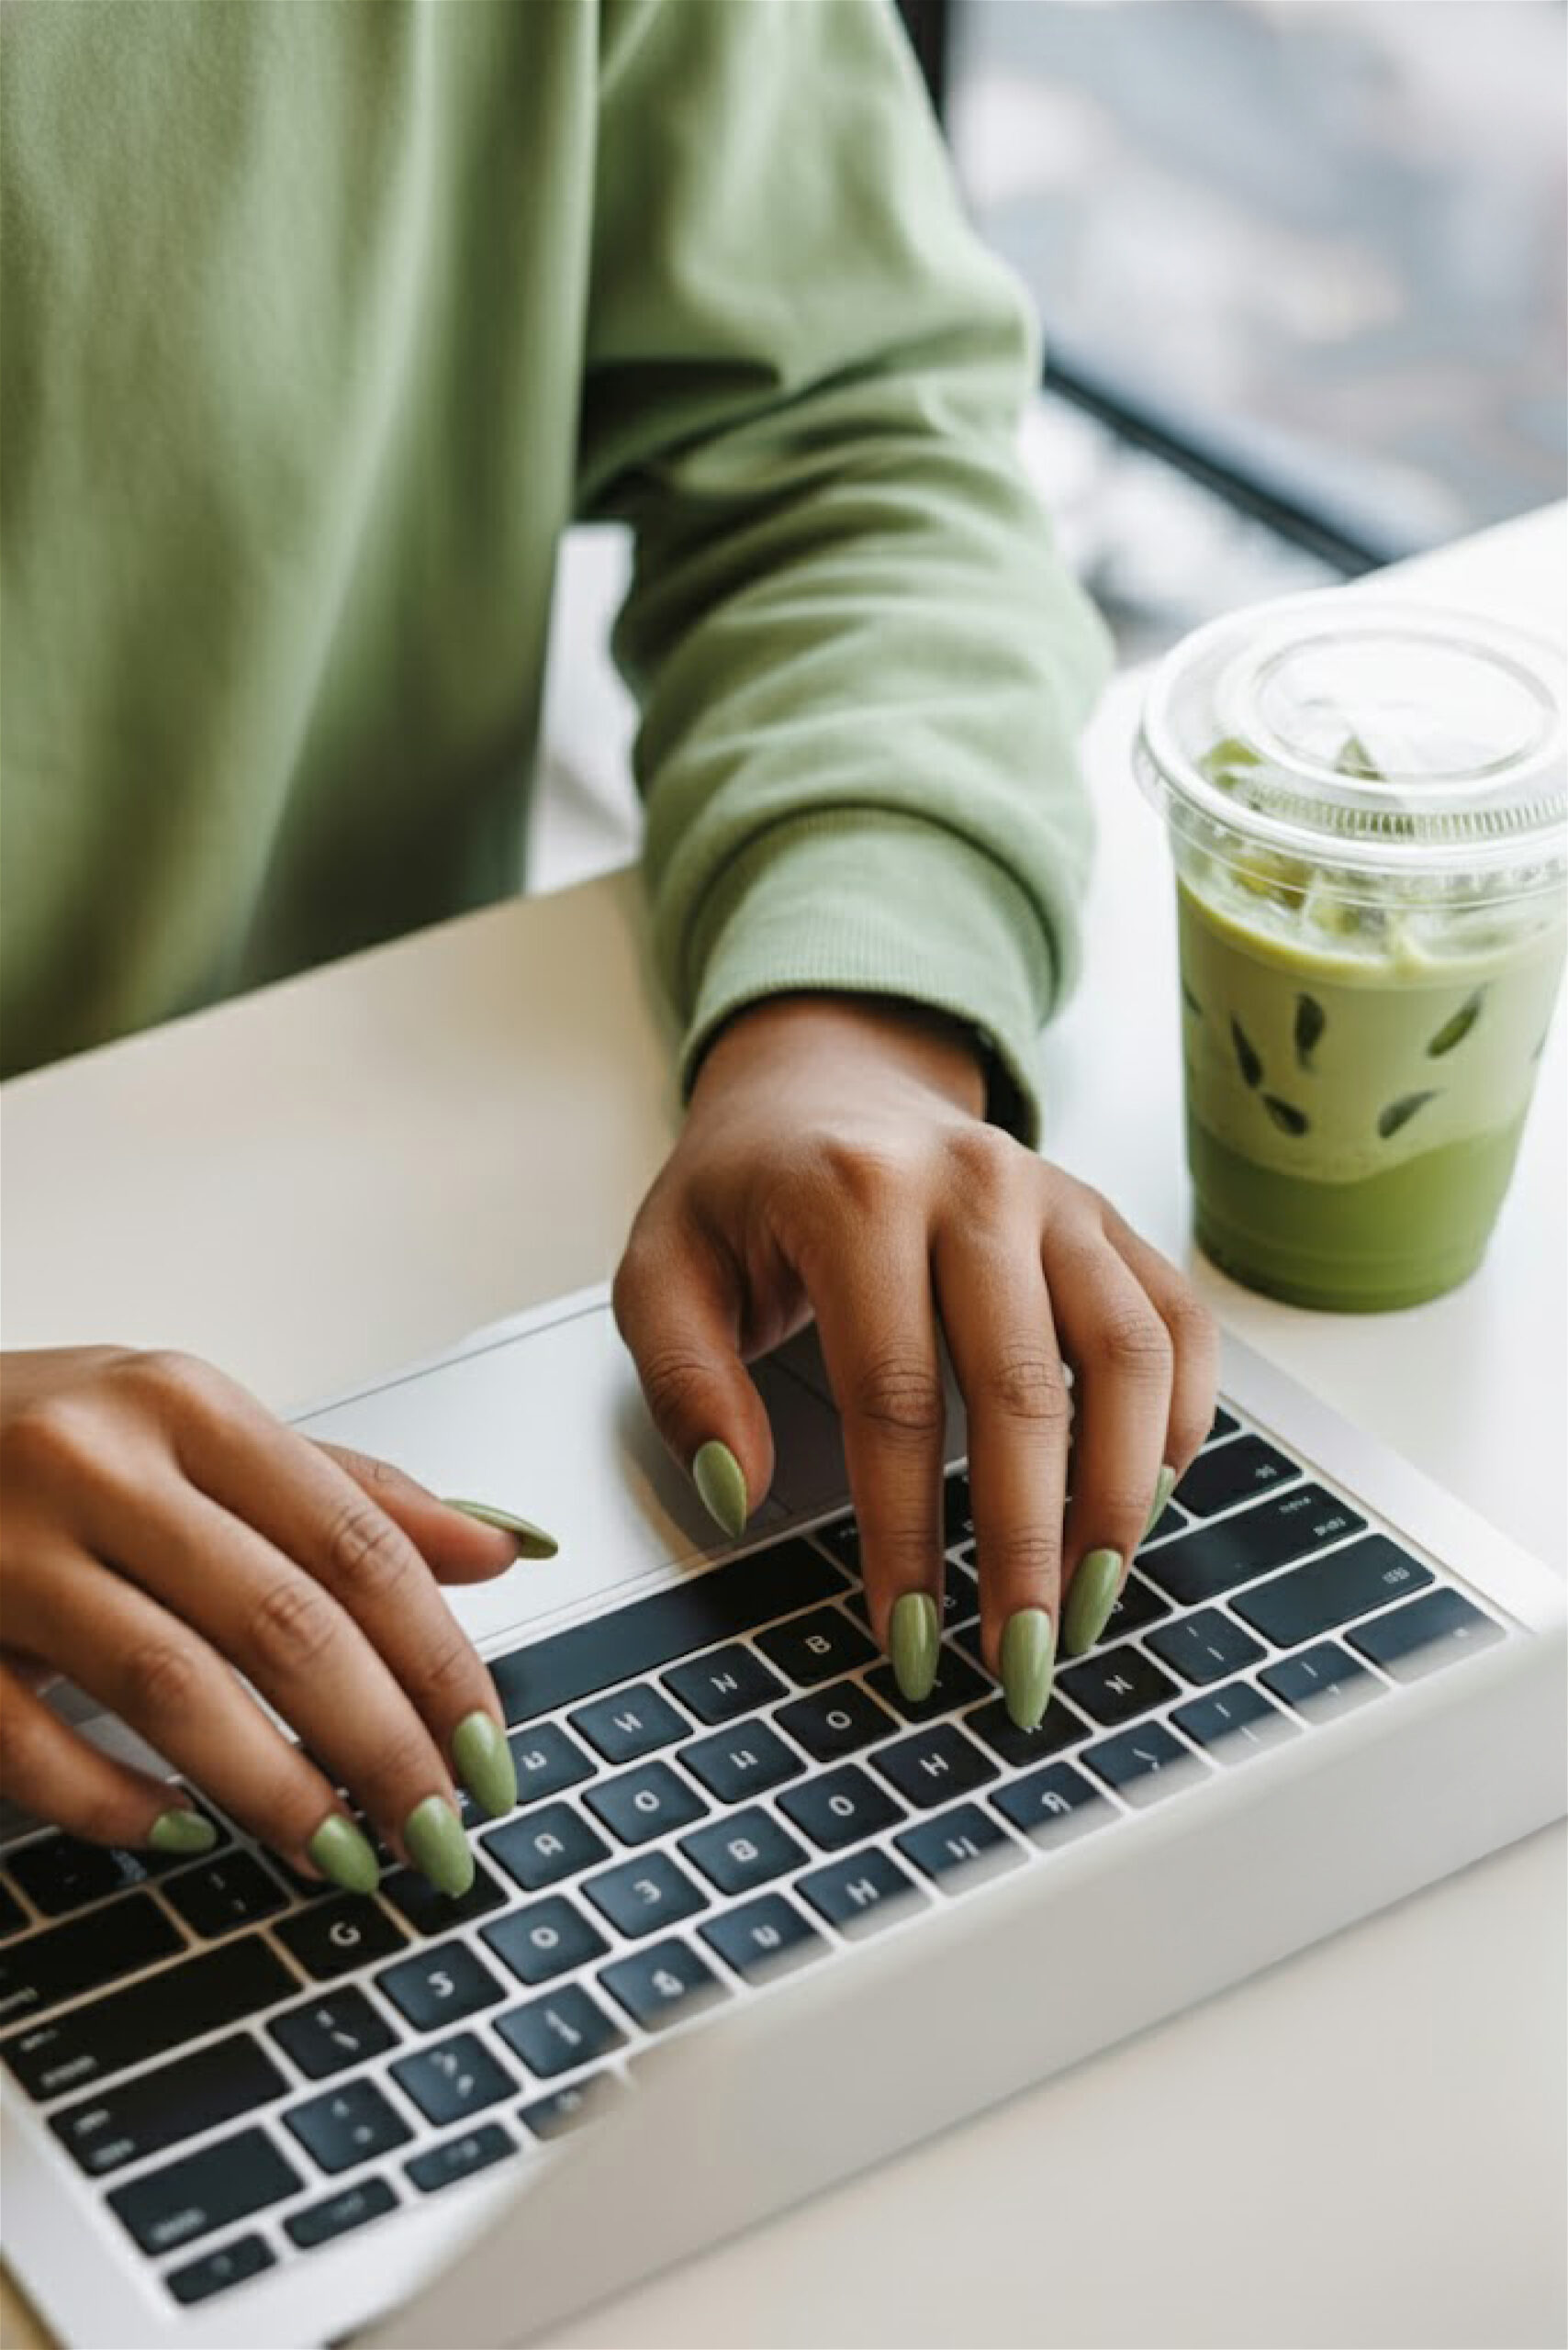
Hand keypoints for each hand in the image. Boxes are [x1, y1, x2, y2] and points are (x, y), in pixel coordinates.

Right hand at [0, 1347, 536, 1892]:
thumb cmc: (43, 1437)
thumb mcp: (194, 1433)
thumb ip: (345, 1494)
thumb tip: (501, 1548)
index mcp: (187, 1408)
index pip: (354, 1542)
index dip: (438, 1658)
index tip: (490, 1747)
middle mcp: (100, 1464)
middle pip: (285, 1623)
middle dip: (382, 1747)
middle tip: (440, 1833)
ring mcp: (5, 1550)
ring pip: (174, 1688)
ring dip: (276, 1792)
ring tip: (343, 1856)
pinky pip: (34, 1744)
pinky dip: (116, 1804)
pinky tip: (182, 1834)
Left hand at [614, 994, 1218, 1726]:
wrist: (828, 1077)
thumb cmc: (745, 1191)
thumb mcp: (661, 1269)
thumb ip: (686, 1380)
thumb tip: (737, 1493)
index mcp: (856, 1194)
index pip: (893, 1396)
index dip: (906, 1532)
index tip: (907, 1637)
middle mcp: (974, 1183)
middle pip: (1025, 1389)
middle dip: (1027, 1545)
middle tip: (1022, 1662)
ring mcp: (1057, 1196)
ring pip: (1128, 1356)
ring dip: (1120, 1498)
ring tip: (1089, 1604)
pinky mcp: (1107, 1219)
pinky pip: (1177, 1324)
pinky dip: (1176, 1422)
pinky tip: (1142, 1505)